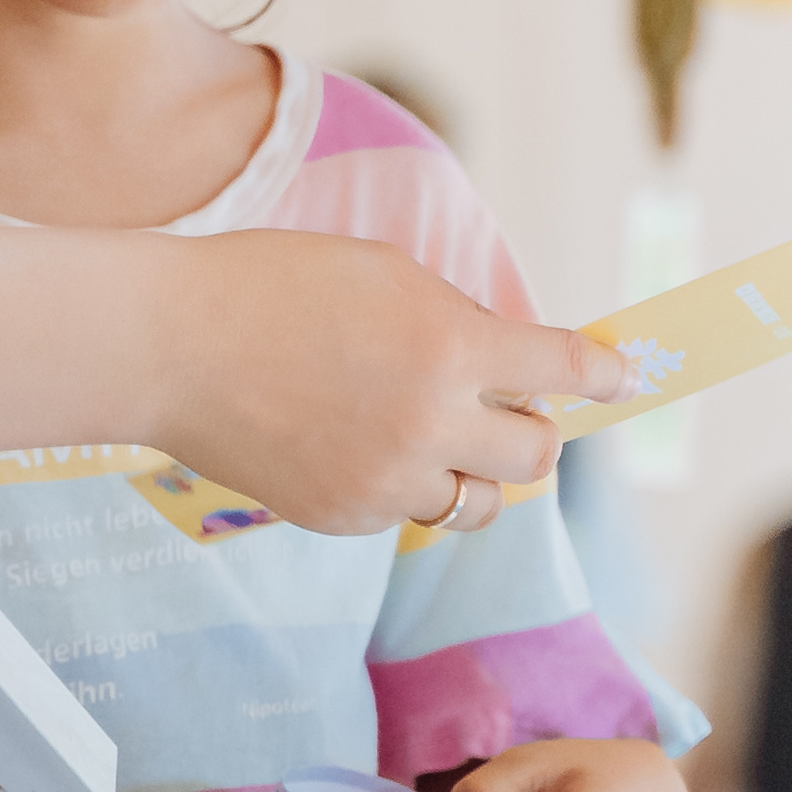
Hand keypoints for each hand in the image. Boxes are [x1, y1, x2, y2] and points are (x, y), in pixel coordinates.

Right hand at [153, 234, 630, 536]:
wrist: (169, 344)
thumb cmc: (274, 285)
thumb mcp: (388, 274)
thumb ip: (458, 321)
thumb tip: (511, 360)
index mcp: (451, 347)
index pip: (563, 371)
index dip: (603, 374)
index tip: (622, 378)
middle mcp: (431, 422)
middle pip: (537, 453)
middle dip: (534, 427)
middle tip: (510, 406)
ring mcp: (387, 481)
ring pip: (479, 501)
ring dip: (477, 470)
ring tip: (439, 436)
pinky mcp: (344, 517)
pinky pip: (408, 513)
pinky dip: (406, 485)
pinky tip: (362, 445)